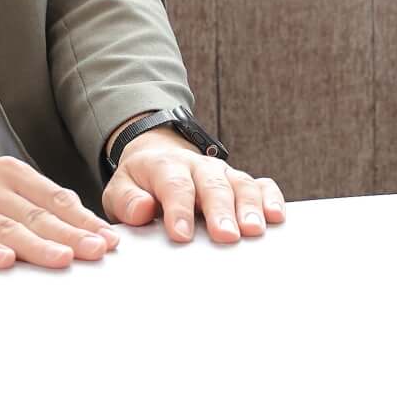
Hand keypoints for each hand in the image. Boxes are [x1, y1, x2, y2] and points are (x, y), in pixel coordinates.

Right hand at [0, 147, 119, 270]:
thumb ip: (36, 203)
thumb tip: (84, 224)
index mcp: (10, 174)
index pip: (55, 198)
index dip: (84, 220)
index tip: (111, 239)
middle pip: (37, 215)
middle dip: (72, 234)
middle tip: (99, 251)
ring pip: (6, 227)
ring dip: (37, 245)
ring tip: (64, 259)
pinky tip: (4, 261)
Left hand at [102, 130, 286, 243]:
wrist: (159, 159)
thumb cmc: (140, 185)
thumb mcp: (119, 190)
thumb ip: (126, 200)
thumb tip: (142, 209)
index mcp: (165, 166)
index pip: (175, 185)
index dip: (179, 209)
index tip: (181, 234)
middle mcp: (198, 166)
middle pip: (213, 185)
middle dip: (220, 211)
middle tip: (226, 236)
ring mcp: (222, 173)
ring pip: (240, 184)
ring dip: (249, 207)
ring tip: (254, 231)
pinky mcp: (239, 181)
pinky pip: (261, 185)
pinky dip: (271, 198)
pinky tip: (276, 216)